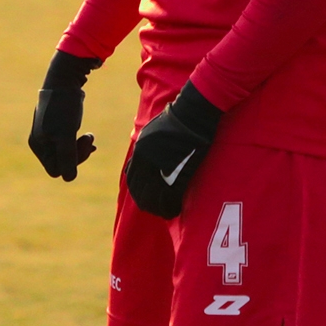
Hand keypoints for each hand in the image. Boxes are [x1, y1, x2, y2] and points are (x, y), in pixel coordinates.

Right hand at [28, 50, 101, 180]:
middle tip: (90, 138)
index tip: (84, 145)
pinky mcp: (57, 126)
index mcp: (38, 145)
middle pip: (61, 162)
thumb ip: (67, 157)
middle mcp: (40, 141)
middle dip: (78, 154)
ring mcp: (48, 133)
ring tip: (90, 136)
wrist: (65, 79)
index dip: (73, 162)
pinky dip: (79, 142)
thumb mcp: (66, 134)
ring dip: (80, 148)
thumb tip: (69, 178)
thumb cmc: (64, 107)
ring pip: (66, 153)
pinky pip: (67, 143)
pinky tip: (88, 137)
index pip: (56, 169)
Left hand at [124, 83, 222, 218]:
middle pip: (140, 191)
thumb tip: (141, 159)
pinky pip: (170, 197)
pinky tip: (175, 210)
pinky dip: (170, 206)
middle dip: (146, 202)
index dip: (137, 191)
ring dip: (158, 208)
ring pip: (154, 197)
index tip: (144, 197)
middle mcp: (147, 161)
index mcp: (140, 151)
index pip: (131, 179)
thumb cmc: (177, 119)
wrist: (193, 113)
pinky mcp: (178, 172)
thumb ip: (146, 147)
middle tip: (154, 209)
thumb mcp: (153, 131)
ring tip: (165, 212)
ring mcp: (162, 168)